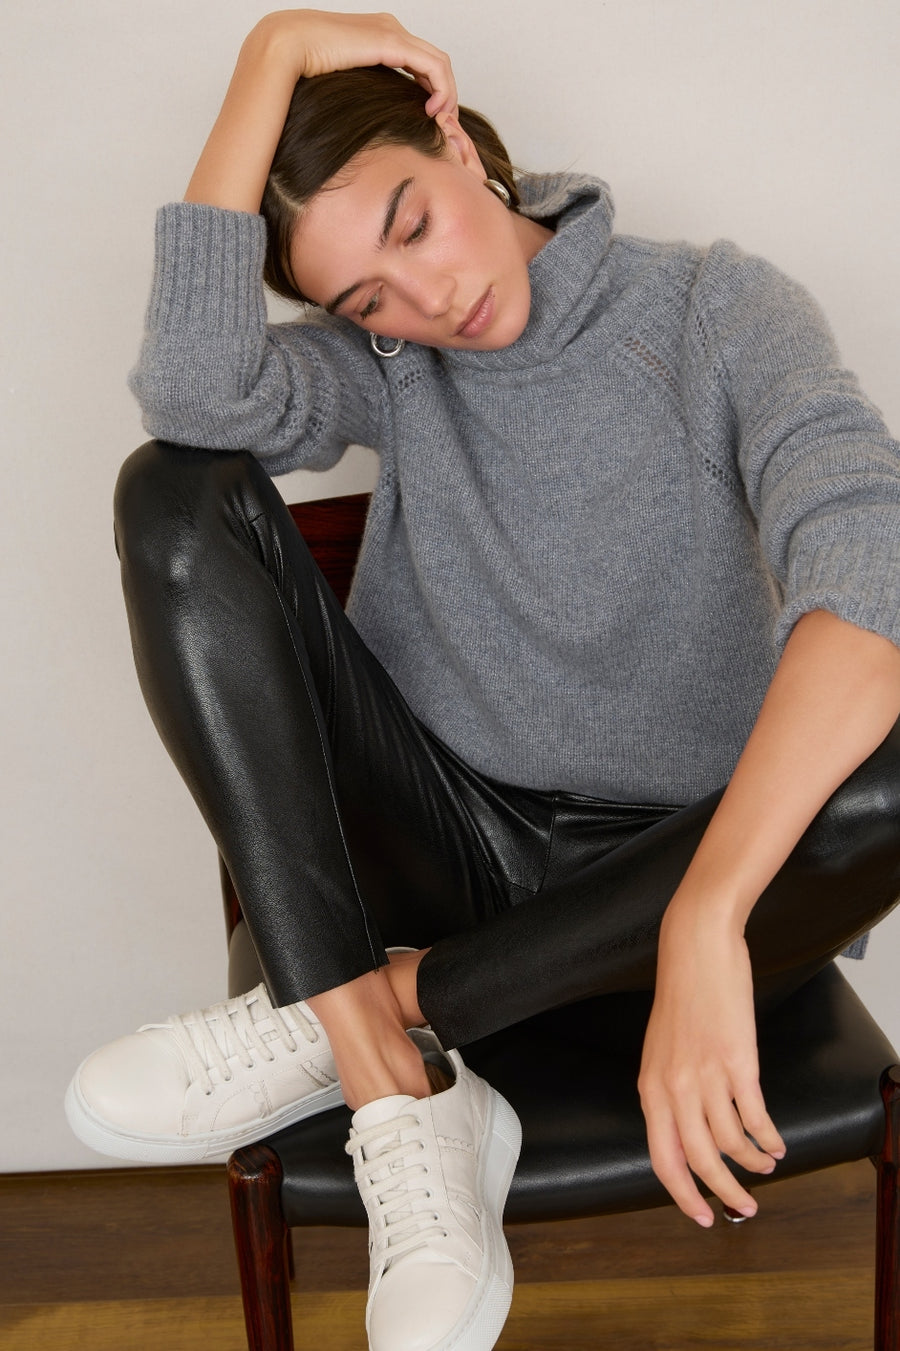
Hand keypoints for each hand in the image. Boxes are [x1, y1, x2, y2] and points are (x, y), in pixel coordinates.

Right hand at [254, 10, 457, 115]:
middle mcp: (390, 29)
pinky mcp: (392, 43)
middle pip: (434, 62)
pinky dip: (442, 89)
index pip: (420, 61)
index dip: (432, 90)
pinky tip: (434, 112)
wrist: (287, 44)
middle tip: (445, 125)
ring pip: (439, 63)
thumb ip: (359, 92)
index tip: (431, 119)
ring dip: (448, 94)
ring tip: (443, 121)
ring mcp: (393, 32)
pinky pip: (433, 67)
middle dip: (446, 94)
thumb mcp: (342, 84)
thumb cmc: (304, 68)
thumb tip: (363, 124)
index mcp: (379, 36)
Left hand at [637, 898, 785, 1225]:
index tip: (702, 1216)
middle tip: (745, 1209)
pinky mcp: (738, 1062)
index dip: (683, 1195)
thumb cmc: (681, 996)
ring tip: (767, 1166)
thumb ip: (669, 1091)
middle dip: (724, 1194)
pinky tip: (777, 1142)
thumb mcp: (661, 1050)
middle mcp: (673, 1088)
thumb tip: (685, 1130)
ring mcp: (706, 1076)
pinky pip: (755, 1117)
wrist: (694, 948)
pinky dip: (769, 1137)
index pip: (662, 1159)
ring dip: (754, 1164)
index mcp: (649, 1088)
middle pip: (699, 1162)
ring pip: (731, 1145)